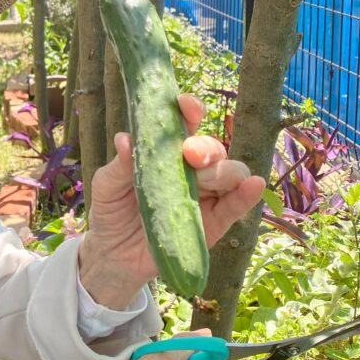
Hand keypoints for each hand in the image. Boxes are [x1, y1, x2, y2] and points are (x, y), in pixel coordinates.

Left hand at [78, 94, 265, 308]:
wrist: (113, 255)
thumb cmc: (111, 211)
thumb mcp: (106, 185)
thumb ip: (118, 165)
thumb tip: (126, 139)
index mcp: (166, 152)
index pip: (184, 126)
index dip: (188, 111)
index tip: (183, 104)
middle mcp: (191, 170)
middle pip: (211, 150)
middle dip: (205, 147)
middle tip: (189, 153)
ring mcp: (206, 196)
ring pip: (229, 174)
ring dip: (223, 170)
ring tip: (204, 175)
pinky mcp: (214, 223)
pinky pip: (236, 206)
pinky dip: (247, 195)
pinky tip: (253, 185)